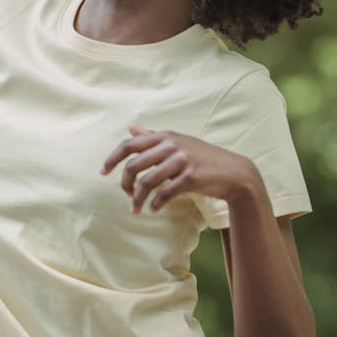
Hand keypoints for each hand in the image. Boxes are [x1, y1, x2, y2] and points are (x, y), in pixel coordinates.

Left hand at [101, 124, 258, 213]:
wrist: (233, 172)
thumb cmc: (202, 157)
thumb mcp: (177, 142)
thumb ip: (152, 136)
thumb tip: (131, 127)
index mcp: (165, 136)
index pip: (129, 144)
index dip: (112, 158)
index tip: (102, 172)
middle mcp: (171, 145)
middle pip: (134, 164)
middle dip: (124, 183)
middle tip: (125, 195)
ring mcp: (181, 160)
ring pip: (147, 181)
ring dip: (137, 199)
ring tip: (136, 209)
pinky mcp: (191, 177)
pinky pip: (165, 193)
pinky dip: (156, 203)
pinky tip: (153, 209)